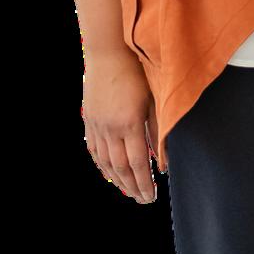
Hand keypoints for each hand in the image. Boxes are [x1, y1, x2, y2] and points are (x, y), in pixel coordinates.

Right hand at [83, 53, 159, 204]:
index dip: (145, 183)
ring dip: (117, 180)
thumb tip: (164, 160)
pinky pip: (94, 150)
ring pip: (106, 162)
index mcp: (130, 123)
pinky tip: (109, 173)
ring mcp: (97, 125)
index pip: (138, 163)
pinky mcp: (89, 121)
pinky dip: (102, 166)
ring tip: (128, 192)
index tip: (152, 196)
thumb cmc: (136, 72)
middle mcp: (111, 128)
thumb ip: (158, 130)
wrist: (107, 53)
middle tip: (142, 200)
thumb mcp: (153, 99)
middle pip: (121, 167)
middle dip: (132, 187)